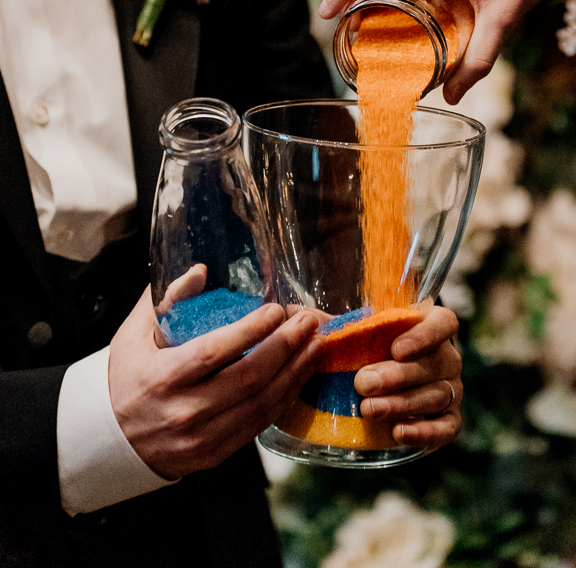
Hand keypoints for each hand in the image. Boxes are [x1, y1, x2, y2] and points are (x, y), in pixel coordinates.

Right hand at [109, 287, 321, 478]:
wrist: (111, 439)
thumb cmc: (126, 377)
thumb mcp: (134, 333)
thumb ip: (166, 299)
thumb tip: (200, 271)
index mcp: (161, 378)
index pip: (212, 352)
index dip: (249, 331)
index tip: (275, 309)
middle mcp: (183, 412)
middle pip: (247, 379)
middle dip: (284, 347)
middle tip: (307, 322)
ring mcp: (201, 437)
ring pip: (259, 405)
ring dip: (294, 372)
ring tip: (314, 344)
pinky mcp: (214, 454)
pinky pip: (258, 425)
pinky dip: (284, 398)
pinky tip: (298, 374)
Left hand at [354, 305, 462, 449]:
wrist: (378, 388)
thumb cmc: (369, 353)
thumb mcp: (361, 335)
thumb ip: (350, 328)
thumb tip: (315, 323)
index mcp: (432, 328)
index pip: (443, 324)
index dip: (424, 335)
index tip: (396, 349)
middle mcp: (448, 359)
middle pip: (436, 363)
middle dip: (398, 375)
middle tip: (363, 383)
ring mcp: (452, 390)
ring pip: (437, 395)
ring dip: (402, 403)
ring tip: (369, 409)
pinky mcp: (449, 420)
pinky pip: (446, 428)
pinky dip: (424, 432)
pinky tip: (398, 432)